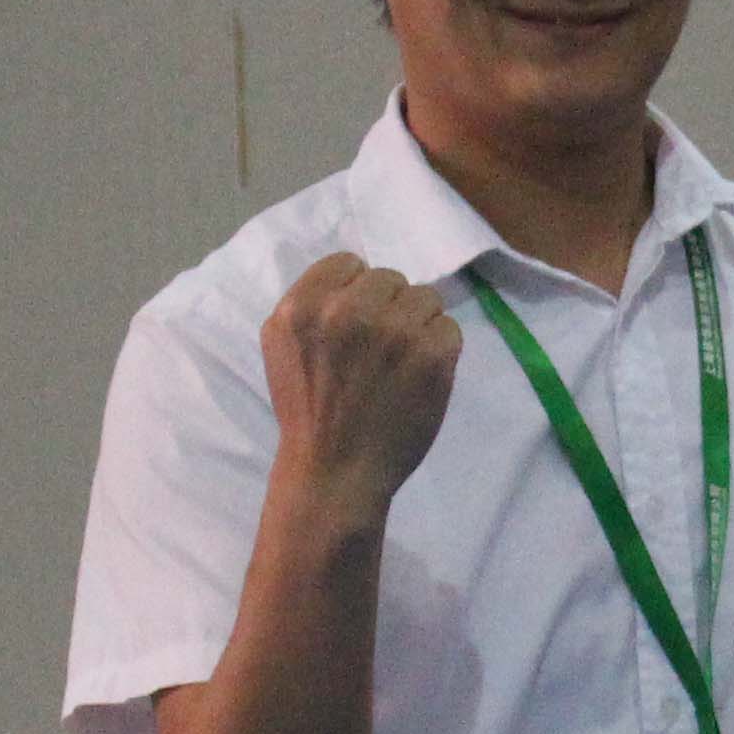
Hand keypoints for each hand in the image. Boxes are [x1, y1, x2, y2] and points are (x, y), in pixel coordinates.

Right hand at [262, 253, 461, 511]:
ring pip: (425, 298)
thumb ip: (313, 305)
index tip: (357, 323)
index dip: (357, 292)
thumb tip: (358, 274)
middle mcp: (346, 313)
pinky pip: (450, 327)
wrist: (335, 470)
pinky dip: (441, 349)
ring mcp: (392, 332)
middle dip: (389, 308)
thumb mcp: (284, 346)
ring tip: (402, 362)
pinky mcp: (431, 356)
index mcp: (302, 307)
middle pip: (391, 278)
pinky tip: (420, 375)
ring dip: (418, 325)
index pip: (349, 263)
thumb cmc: (309, 411)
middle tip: (382, 348)